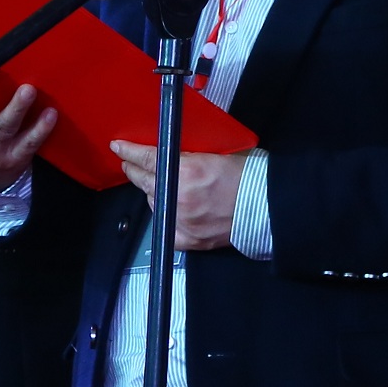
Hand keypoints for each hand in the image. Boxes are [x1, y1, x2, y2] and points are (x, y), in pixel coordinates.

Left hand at [106, 141, 246, 252]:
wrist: (267, 207)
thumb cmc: (248, 177)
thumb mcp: (216, 153)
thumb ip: (188, 155)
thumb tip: (169, 152)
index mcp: (186, 171)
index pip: (147, 159)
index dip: (130, 152)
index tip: (120, 147)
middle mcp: (179, 197)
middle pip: (143, 181)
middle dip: (135, 171)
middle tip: (130, 164)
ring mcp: (181, 221)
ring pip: (153, 203)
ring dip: (153, 193)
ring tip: (160, 186)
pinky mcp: (187, 240)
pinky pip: (165, 225)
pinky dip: (166, 216)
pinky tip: (171, 209)